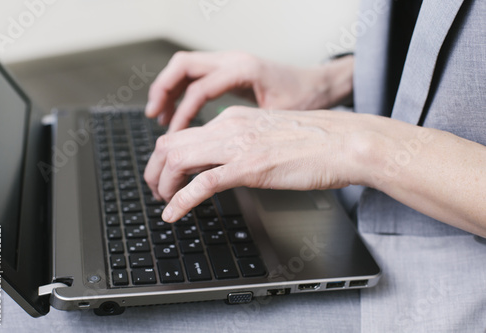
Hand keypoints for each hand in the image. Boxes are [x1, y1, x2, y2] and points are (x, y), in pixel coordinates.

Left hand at [144, 106, 368, 221]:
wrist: (346, 142)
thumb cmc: (316, 142)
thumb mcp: (269, 135)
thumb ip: (244, 144)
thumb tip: (227, 164)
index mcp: (234, 118)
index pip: (184, 134)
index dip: (166, 158)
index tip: (166, 176)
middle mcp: (229, 126)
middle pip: (170, 144)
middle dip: (154, 170)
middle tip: (155, 191)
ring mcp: (238, 145)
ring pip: (178, 160)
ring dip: (162, 184)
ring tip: (162, 202)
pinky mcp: (249, 166)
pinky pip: (201, 183)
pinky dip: (181, 200)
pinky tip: (174, 214)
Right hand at [145, 51, 352, 131]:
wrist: (322, 84)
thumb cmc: (307, 99)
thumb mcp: (279, 118)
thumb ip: (247, 133)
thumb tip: (220, 157)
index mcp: (244, 71)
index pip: (199, 89)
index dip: (182, 115)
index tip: (173, 140)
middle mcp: (234, 60)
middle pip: (183, 66)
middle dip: (162, 91)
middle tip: (153, 117)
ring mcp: (231, 61)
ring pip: (186, 67)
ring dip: (169, 90)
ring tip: (159, 116)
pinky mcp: (230, 70)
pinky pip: (197, 75)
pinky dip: (182, 91)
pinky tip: (181, 112)